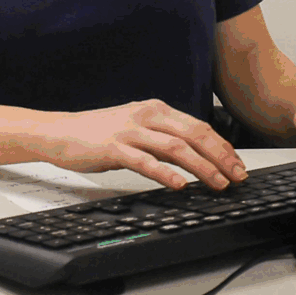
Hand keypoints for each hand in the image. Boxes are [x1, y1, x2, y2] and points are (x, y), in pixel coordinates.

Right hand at [50, 99, 249, 189]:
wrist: (59, 132)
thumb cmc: (97, 133)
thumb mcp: (136, 129)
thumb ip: (162, 139)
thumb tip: (194, 157)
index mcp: (155, 109)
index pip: (198, 126)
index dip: (222, 146)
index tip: (237, 164)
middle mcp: (146, 116)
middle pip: (193, 134)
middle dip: (220, 157)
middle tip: (236, 177)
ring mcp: (129, 131)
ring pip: (175, 147)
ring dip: (201, 167)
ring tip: (218, 183)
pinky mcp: (113, 148)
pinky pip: (145, 161)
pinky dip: (165, 173)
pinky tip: (179, 185)